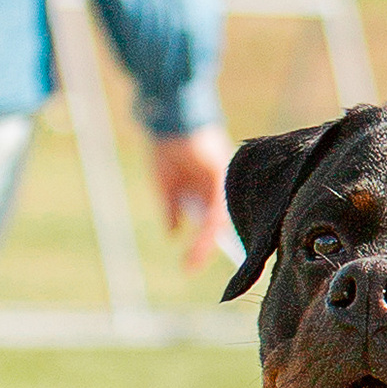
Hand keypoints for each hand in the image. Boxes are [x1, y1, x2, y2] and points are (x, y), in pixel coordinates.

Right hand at [152, 125, 233, 273]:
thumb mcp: (165, 185)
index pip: (210, 221)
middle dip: (204, 249)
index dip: (204, 243)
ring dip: (204, 243)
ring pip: (217, 221)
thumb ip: (171, 209)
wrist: (170, 120)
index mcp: (206, 189)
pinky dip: (209, 228)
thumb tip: (173, 234)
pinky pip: (218, 208)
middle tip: (190, 267)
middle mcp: (216, 188)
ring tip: (191, 262)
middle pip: (216, 224)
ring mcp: (220, 182)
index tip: (192, 263)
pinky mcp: (220, 175)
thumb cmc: (167, 147)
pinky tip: (201, 241)